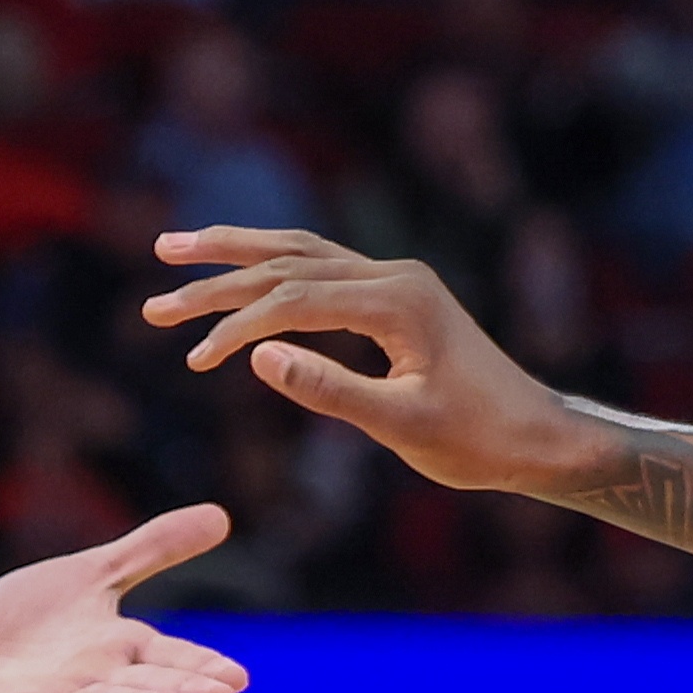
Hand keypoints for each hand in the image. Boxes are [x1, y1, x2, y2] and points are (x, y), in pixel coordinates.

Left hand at [0, 507, 245, 692]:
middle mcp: (94, 681)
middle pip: (145, 687)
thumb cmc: (28, 626)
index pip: (168, 659)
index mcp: (118, 650)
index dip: (200, 667)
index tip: (238, 678)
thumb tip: (222, 515)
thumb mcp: (92, 576)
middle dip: (182, 692)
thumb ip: (150, 551)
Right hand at [147, 229, 602, 497]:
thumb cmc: (477, 441)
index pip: (294, 299)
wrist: (537, 437)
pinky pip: (320, 270)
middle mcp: (394, 277)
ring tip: (174, 251)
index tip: (194, 357)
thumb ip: (329, 389)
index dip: (237, 325)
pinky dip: (272, 270)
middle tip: (155, 296)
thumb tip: (258, 357)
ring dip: (236, 255)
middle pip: (287, 261)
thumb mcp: (401, 426)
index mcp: (397, 303)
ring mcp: (395, 281)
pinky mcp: (395, 296)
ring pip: (300, 252)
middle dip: (216, 276)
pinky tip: (239, 275)